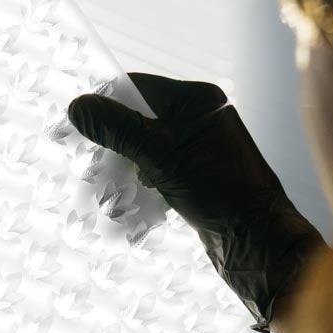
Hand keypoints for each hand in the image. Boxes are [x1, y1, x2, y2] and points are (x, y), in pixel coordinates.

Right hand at [68, 73, 324, 331]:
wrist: (261, 244)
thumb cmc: (220, 192)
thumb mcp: (161, 157)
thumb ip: (118, 129)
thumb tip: (77, 106)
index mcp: (197, 101)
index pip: (135, 88)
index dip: (102, 105)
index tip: (72, 127)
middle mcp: (198, 120)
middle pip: (135, 122)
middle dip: (110, 148)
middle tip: (88, 170)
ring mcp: (197, 151)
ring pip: (141, 153)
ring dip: (120, 174)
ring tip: (106, 198)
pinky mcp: (195, 180)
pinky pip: (154, 176)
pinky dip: (138, 190)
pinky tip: (130, 212)